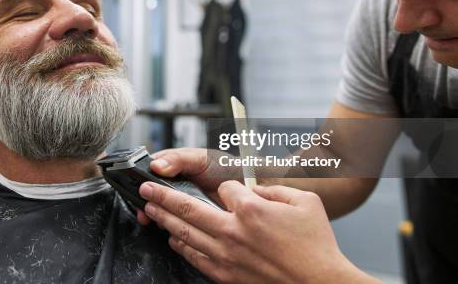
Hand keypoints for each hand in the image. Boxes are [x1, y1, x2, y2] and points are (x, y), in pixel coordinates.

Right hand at [136, 148, 241, 224]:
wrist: (248, 188)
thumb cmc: (226, 168)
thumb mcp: (200, 158)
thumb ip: (178, 159)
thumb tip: (157, 166)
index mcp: (173, 165)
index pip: (149, 171)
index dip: (142, 180)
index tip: (141, 188)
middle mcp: (175, 183)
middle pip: (151, 193)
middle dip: (146, 201)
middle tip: (145, 208)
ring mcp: (181, 201)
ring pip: (160, 209)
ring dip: (156, 214)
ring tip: (155, 217)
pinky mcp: (189, 218)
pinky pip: (174, 223)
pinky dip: (169, 225)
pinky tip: (169, 225)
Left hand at [139, 181, 379, 283]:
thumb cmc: (316, 245)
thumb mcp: (305, 201)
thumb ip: (275, 188)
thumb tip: (254, 188)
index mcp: (252, 210)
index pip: (225, 189)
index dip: (227, 187)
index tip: (229, 190)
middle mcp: (233, 231)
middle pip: (187, 207)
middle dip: (162, 195)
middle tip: (146, 188)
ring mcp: (226, 255)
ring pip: (184, 232)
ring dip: (164, 218)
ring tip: (150, 208)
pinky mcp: (225, 274)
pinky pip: (194, 257)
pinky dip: (180, 245)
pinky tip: (173, 236)